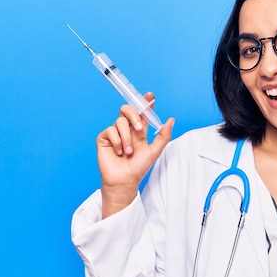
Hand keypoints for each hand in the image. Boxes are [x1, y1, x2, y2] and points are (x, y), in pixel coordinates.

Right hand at [96, 92, 174, 216]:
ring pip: (120, 121)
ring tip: (129, 152)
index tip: (151, 96)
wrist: (125, 180)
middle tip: (139, 129)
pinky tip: (119, 152)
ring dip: (127, 138)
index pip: (142, 112)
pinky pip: (110, 130)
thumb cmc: (139, 167)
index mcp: (139, 130)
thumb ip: (163, 135)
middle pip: (127, 109)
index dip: (146, 102)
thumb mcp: (155, 150)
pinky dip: (117, 142)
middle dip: (135, 116)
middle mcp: (127, 129)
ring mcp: (115, 132)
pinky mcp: (104, 138)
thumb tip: (171, 119)